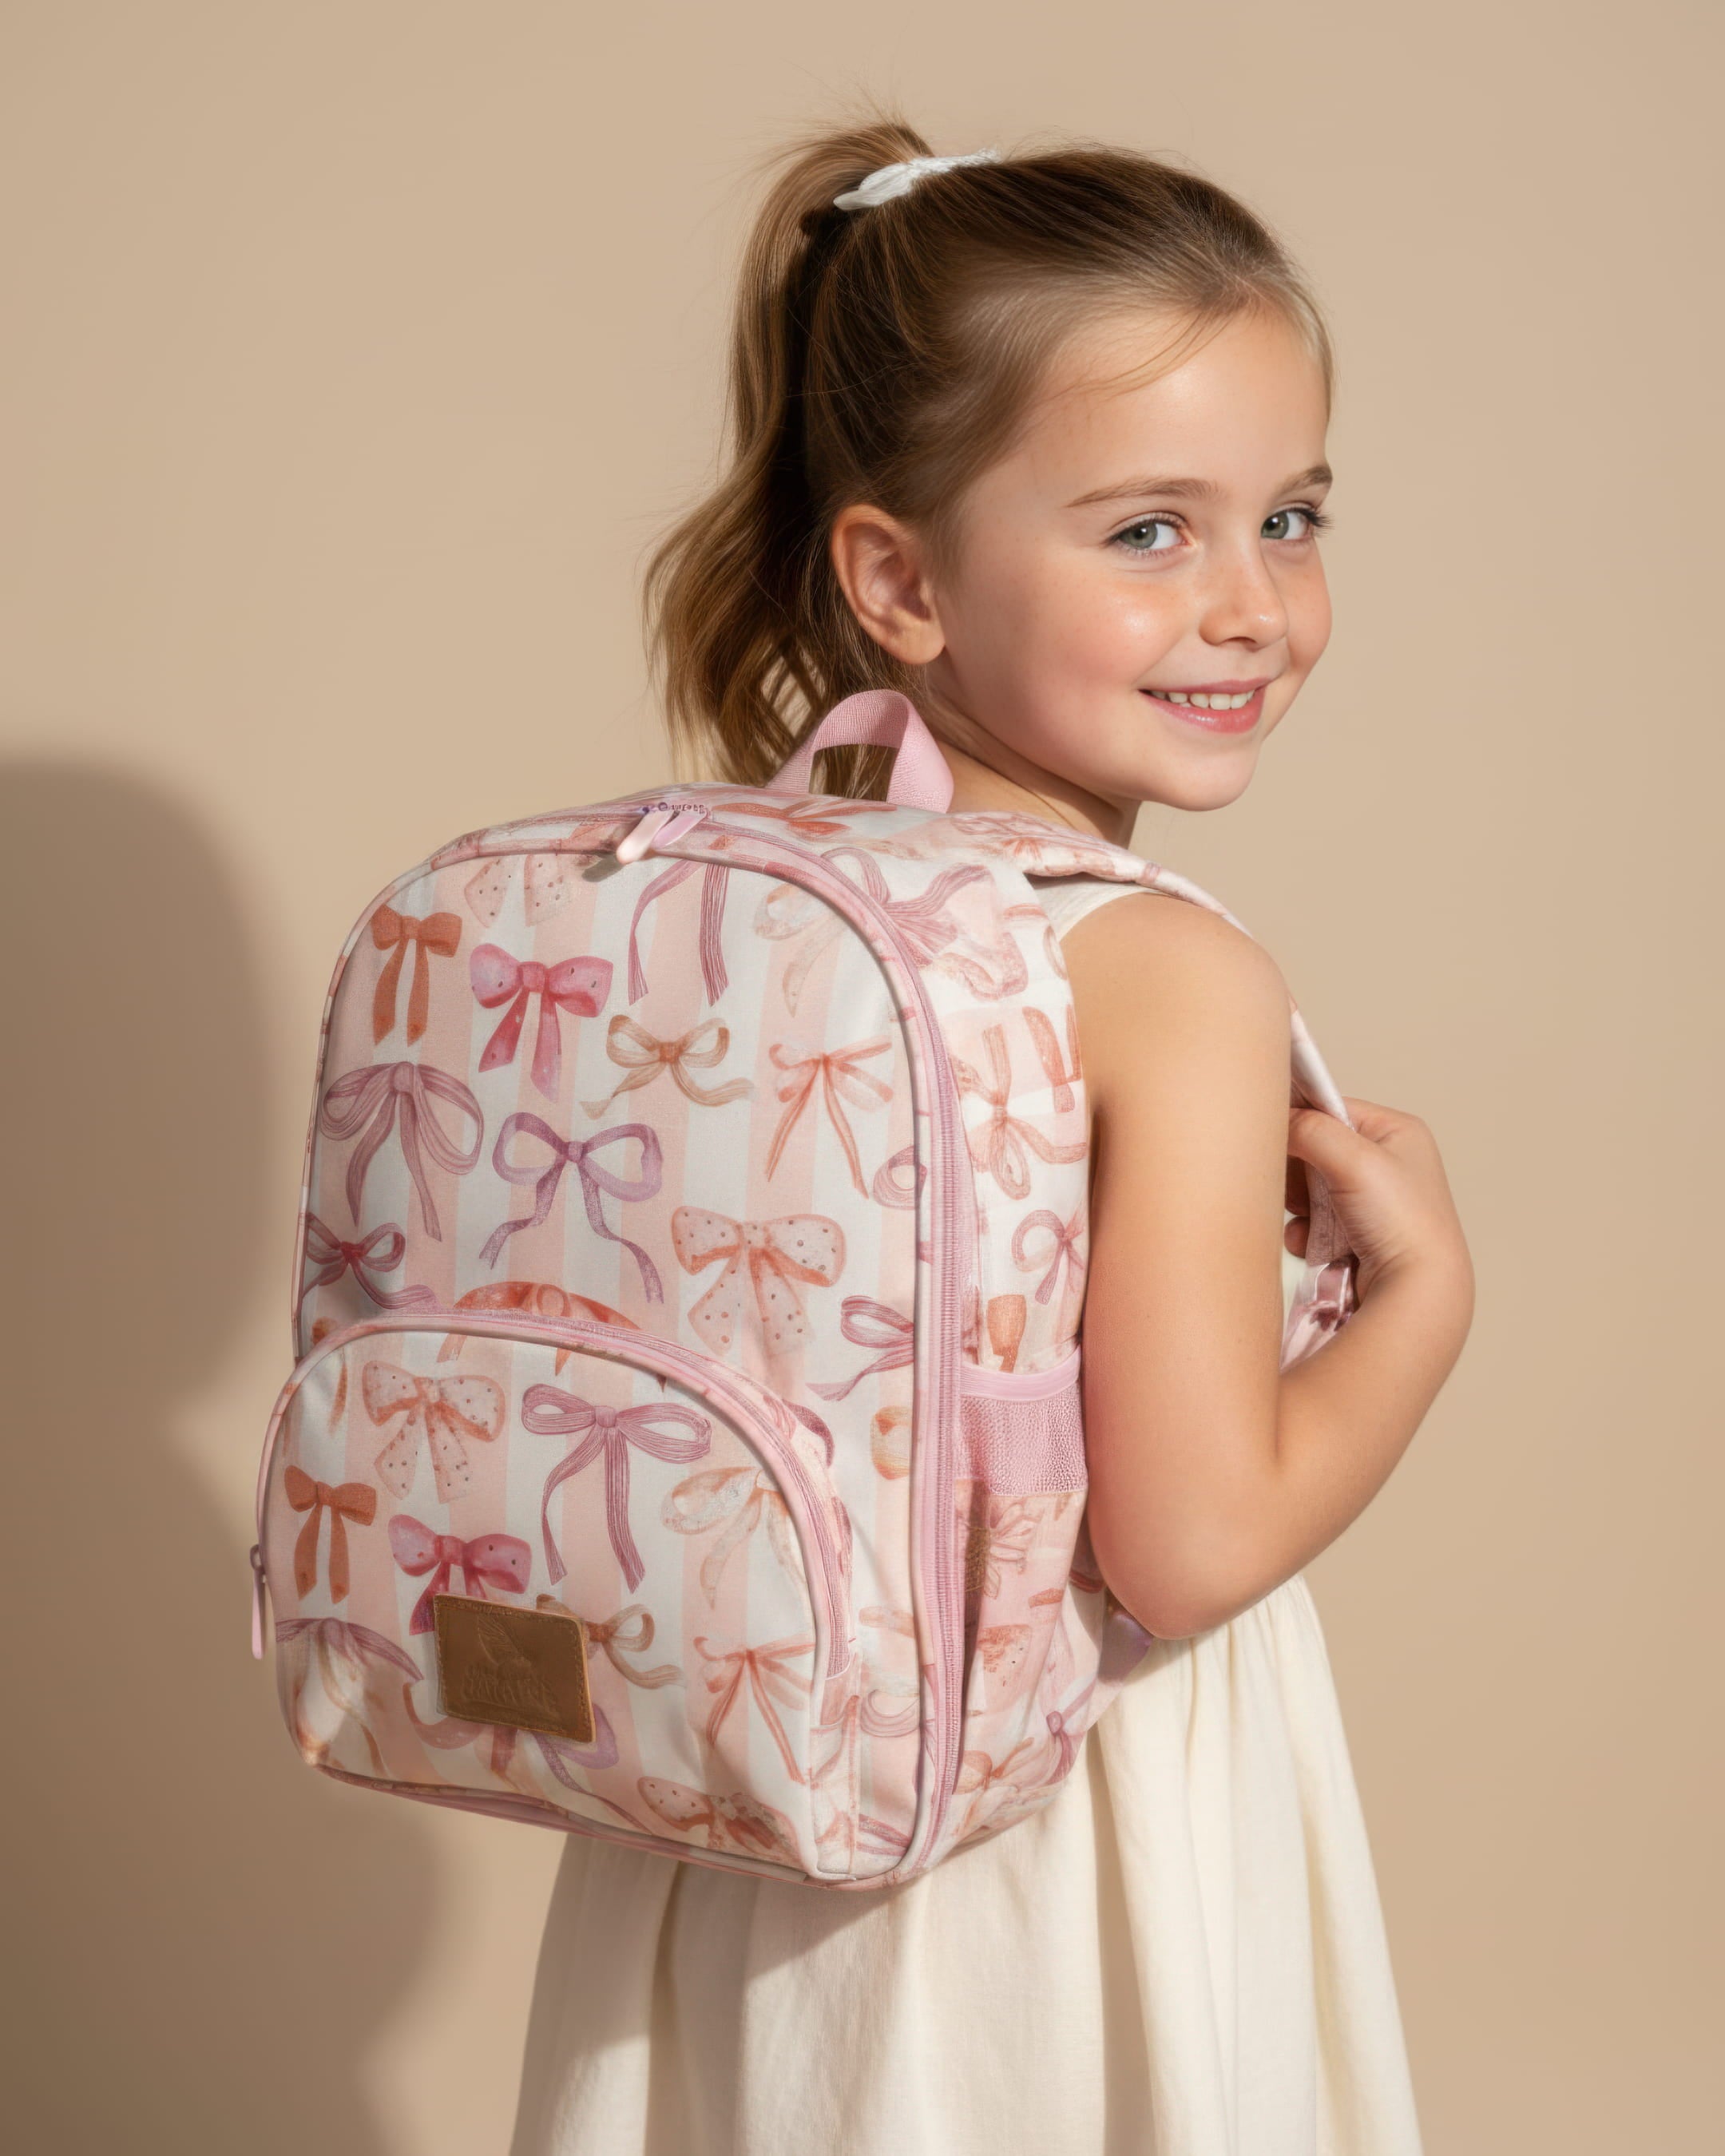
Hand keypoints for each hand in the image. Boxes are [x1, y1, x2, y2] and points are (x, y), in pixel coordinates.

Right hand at [1285, 1095, 1471, 1304]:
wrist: (1416, 1292)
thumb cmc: (1402, 1222)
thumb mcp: (1354, 1160)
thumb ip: (1310, 1129)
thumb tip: (1277, 1118)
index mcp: (1398, 1132)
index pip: (1332, 1108)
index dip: (1303, 1123)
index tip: (1280, 1140)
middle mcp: (1389, 1163)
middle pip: (1316, 1150)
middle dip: (1299, 1172)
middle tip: (1298, 1189)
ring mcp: (1374, 1202)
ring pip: (1309, 1189)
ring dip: (1299, 1205)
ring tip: (1309, 1221)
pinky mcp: (1359, 1234)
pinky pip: (1313, 1222)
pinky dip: (1305, 1232)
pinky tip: (1311, 1244)